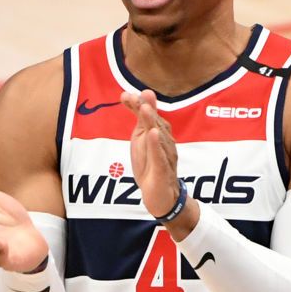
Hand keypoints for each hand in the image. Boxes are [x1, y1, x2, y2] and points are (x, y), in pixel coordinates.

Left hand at [120, 89, 180, 217]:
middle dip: (146, 108)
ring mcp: (165, 155)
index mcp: (158, 133)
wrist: (161, 196)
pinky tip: (152, 134)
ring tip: (144, 108)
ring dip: (152, 121)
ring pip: (159, 136)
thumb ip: (139, 118)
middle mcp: (164, 141)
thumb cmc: (152, 166)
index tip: (125, 96)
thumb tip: (129, 94)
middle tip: (137, 97)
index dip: (138, 105)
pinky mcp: (163, 170)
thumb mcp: (141, 140)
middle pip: (155, 122)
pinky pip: (160, 156)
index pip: (149, 116)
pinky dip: (156, 145)